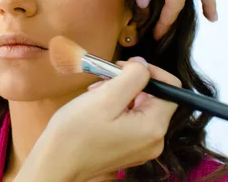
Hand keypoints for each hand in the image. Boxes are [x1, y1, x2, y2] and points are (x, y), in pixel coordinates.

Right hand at [16, 55, 180, 181]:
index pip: (171, 87)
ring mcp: (141, 147)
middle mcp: (154, 140)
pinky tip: (97, 108)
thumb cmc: (76, 132)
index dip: (150, 71)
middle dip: (130, 82)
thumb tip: (143, 64)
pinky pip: (132, 120)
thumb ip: (132, 76)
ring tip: (96, 93)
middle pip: (155, 97)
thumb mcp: (106, 96)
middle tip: (104, 79)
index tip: (124, 66)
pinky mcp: (128, 149)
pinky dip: (117, 108)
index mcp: (153, 127)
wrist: (56, 163)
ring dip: (121, 93)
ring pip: (141, 107)